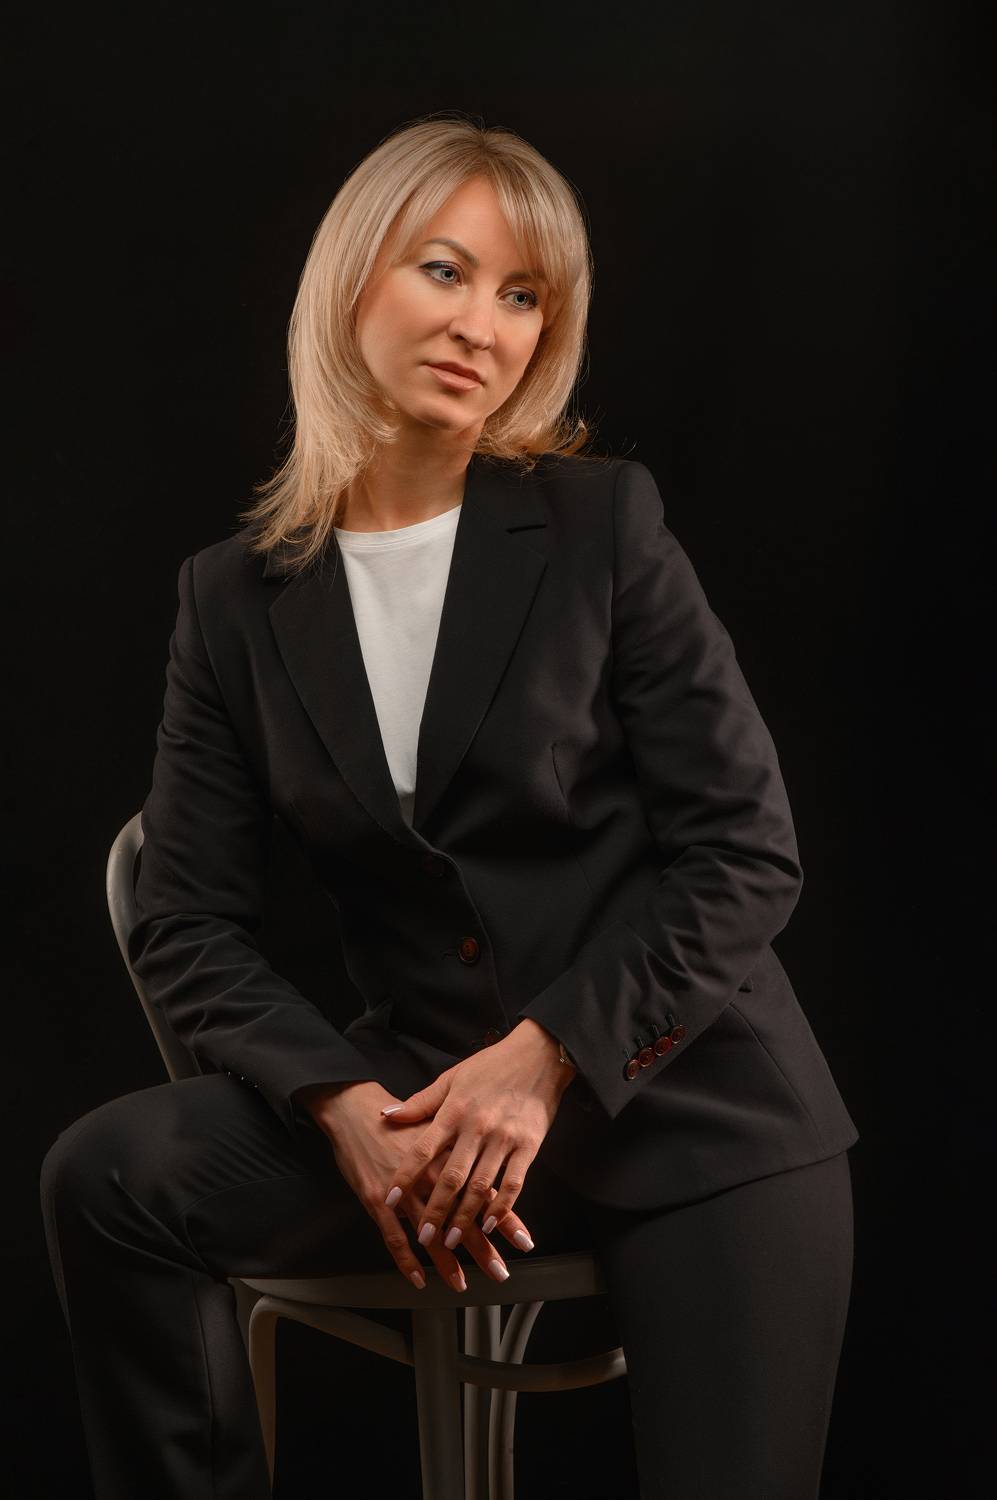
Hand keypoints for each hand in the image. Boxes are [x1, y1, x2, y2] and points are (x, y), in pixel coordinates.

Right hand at [308, 1081, 532, 1290]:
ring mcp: (404, 1190)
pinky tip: (418, 1279)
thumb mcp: (438, 1126)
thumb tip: (492, 1168)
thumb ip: (463, 1149)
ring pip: (430, 1233)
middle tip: (500, 1273)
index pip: (485, 1192)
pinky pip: (394, 1237)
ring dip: (446, 1262)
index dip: (505, 1218)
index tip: (524, 1241)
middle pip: (462, 1218)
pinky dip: (406, 1260)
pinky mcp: (377, 1200)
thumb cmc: (400, 1121)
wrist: (357, 1109)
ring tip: (461, 1284)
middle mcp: (431, 1176)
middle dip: (482, 1248)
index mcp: (450, 1157)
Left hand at [380, 1019, 573, 1257]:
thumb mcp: (452, 1078)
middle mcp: (477, 1127)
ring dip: (464, 1217)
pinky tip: (489, 1224)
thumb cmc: (491, 1066)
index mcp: (454, 1110)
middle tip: (422, 1238)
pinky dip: (501, 1207)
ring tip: (450, 1241)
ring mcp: (504, 1138)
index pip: (423, 1150)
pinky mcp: (529, 1145)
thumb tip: (386, 1114)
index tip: (390, 1200)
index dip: (405, 1177)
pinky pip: (514, 1183)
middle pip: (451, 1177)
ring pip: (481, 1186)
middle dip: (434, 1211)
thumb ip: (420, 1102)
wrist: (538, 1055)